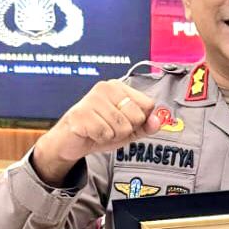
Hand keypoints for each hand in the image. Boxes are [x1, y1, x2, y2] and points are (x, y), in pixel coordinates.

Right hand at [33, 80, 159, 185]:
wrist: (71, 141)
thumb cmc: (100, 130)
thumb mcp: (128, 129)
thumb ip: (145, 125)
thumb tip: (157, 120)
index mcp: (119, 87)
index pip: (148, 104)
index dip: (139, 120)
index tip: (123, 121)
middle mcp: (106, 88)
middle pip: (137, 116)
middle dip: (126, 129)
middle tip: (109, 127)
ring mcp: (92, 99)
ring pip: (122, 127)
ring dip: (112, 135)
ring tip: (99, 130)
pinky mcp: (81, 114)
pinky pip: (106, 133)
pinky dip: (100, 139)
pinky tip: (90, 132)